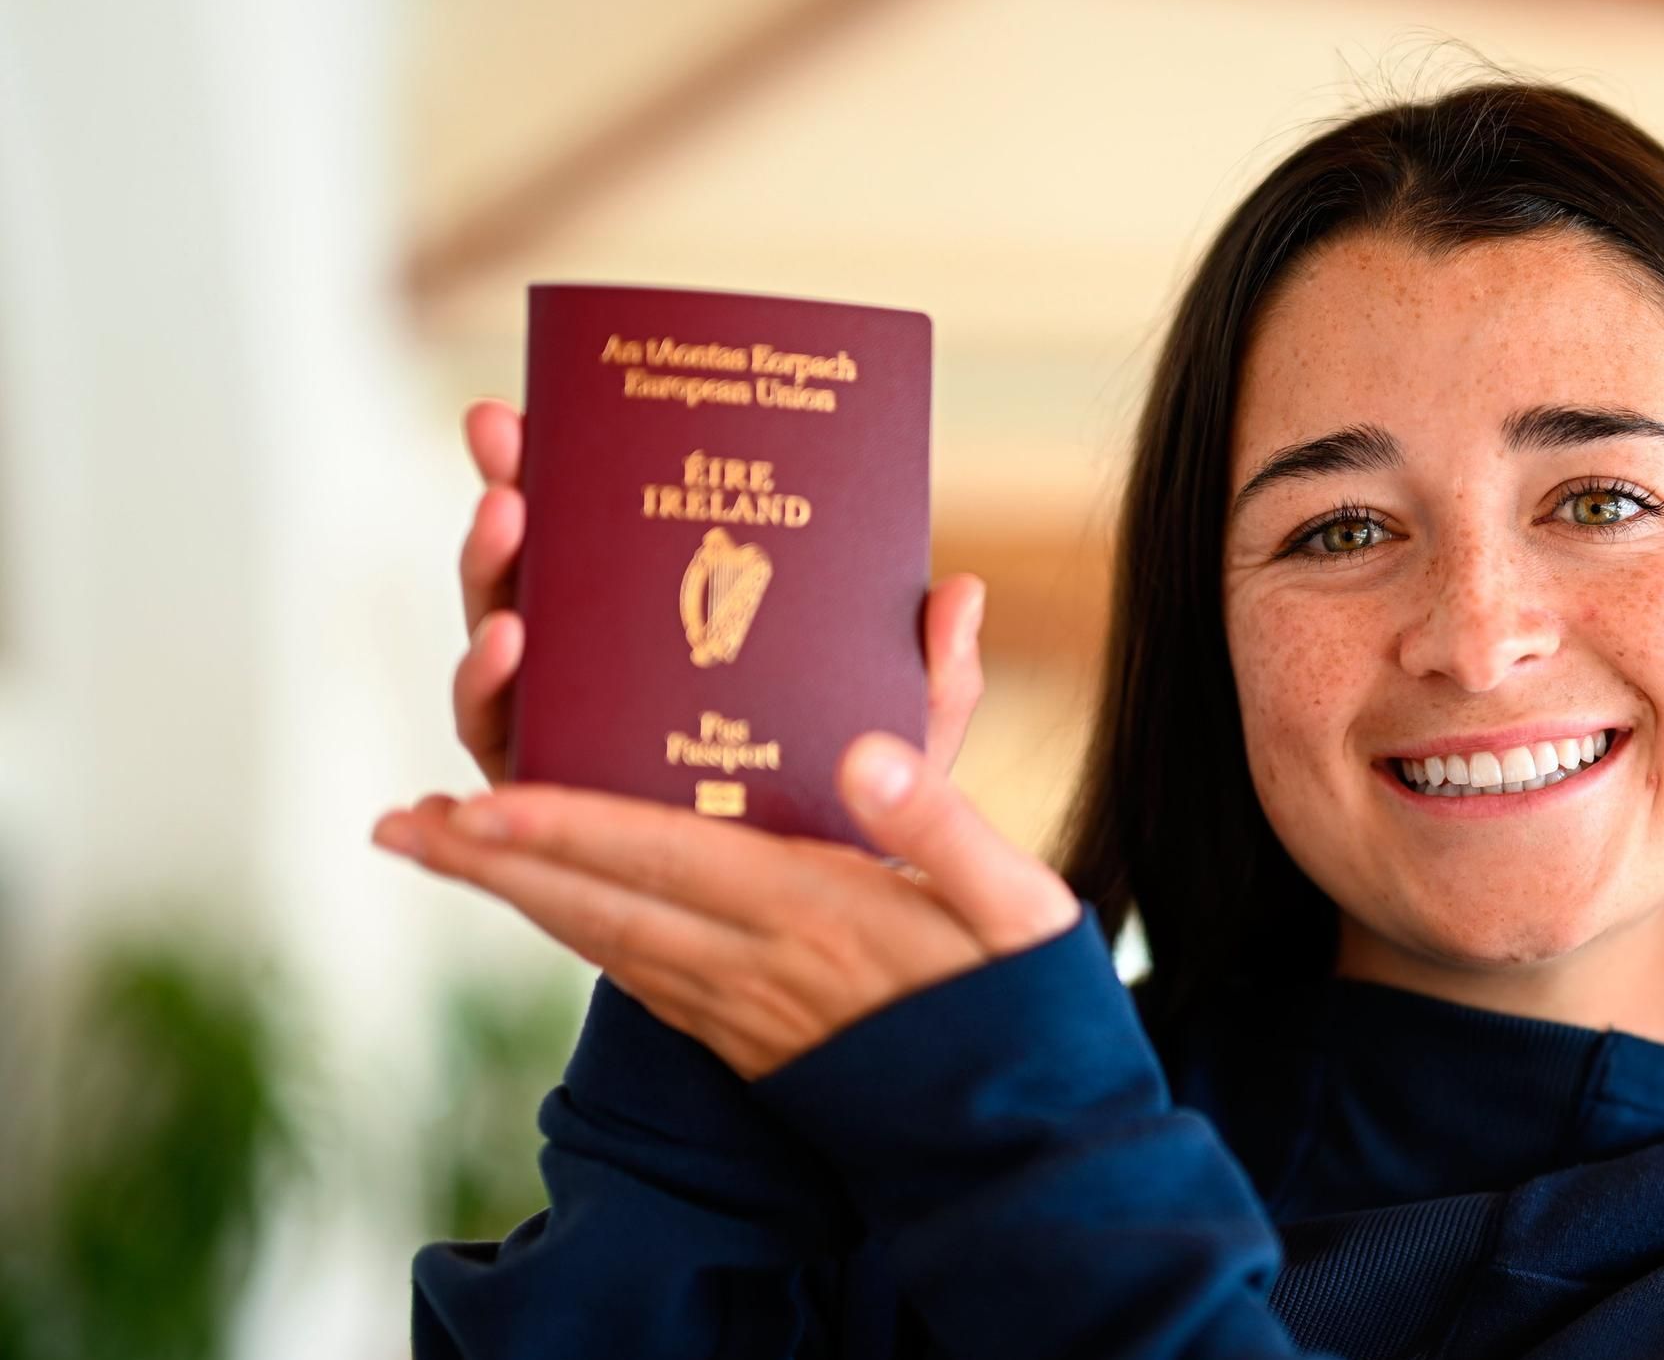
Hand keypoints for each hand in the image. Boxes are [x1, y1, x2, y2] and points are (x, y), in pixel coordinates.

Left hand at [372, 731, 1082, 1078]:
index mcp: (819, 916)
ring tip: (437, 848)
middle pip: (596, 906)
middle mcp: (759, 970)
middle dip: (492, 862)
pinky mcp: (747, 1040)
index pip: (664, 860)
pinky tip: (545, 910)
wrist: (1026, 1149)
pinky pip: (636, 975)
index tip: (477, 798)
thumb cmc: (1029, 1009)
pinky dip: (573, 932)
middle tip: (399, 822)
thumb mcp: (1017, 901)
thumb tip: (865, 748)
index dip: (565, 828)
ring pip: (601, 944)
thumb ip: (941, 818)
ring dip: (512, 895)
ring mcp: (745, 1014)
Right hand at [450, 398, 987, 783]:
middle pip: (544, 565)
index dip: (577, 464)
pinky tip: (507, 649)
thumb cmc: (856, 814)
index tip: (552, 398)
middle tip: (508, 444)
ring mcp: (567, 726)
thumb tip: (961, 593)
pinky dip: (489, 688)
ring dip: (492, 579)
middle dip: (511, 492)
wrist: (824, 939)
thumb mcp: (905, 738)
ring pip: (503, 638)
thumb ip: (934, 676)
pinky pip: (502, 737)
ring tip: (510, 526)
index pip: (621, 532)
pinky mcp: (548, 793)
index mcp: (680, 626)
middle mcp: (606, 664)